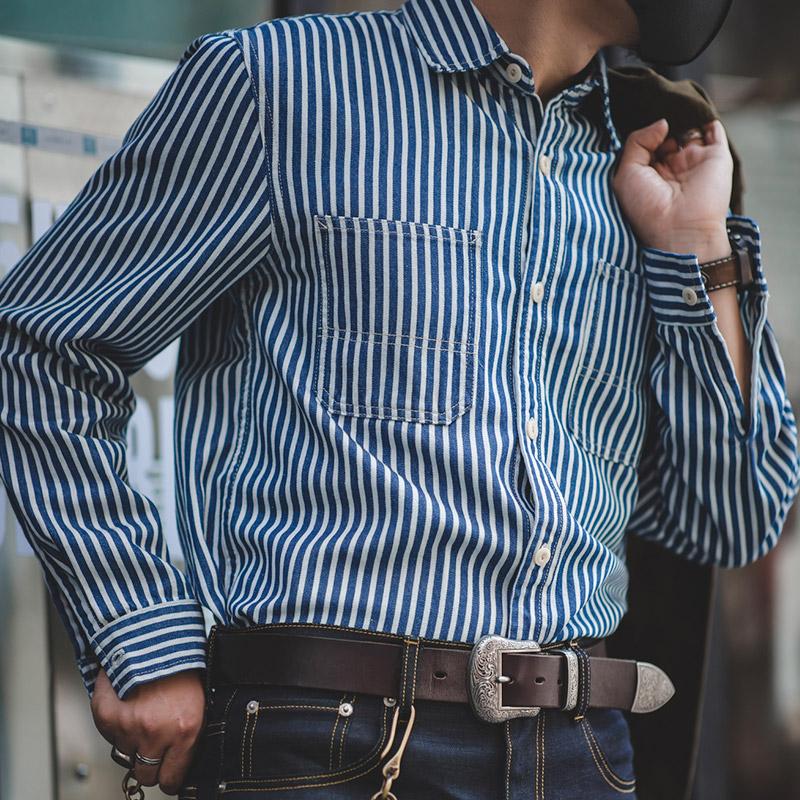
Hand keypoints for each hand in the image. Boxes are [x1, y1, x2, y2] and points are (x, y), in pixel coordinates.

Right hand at [91, 667, 205, 794]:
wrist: (160, 637)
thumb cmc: (183, 666)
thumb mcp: (199, 703)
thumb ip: (188, 735)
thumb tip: (179, 761)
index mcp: (186, 730)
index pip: (171, 779)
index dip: (169, 777)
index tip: (168, 772)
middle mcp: (157, 733)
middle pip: (145, 774)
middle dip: (149, 762)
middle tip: (153, 744)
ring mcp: (131, 726)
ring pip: (124, 756)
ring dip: (131, 742)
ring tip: (141, 717)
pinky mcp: (108, 716)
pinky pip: (107, 738)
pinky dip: (113, 725)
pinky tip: (126, 708)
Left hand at [612, 118, 732, 260]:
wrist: (680, 230)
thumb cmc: (647, 208)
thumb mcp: (627, 173)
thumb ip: (637, 142)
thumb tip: (662, 123)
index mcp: (649, 173)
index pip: (646, 143)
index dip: (644, 131)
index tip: (638, 118)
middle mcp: (672, 166)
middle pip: (668, 133)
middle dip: (663, 120)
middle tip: (658, 107)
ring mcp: (694, 160)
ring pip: (689, 127)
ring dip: (683, 114)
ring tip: (675, 104)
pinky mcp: (716, 157)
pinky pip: (713, 129)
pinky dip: (705, 115)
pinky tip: (693, 106)